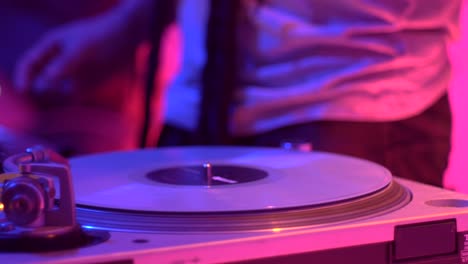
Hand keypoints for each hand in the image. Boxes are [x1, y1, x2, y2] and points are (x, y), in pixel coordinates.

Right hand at [14, 13, 138, 95]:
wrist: (127, 37)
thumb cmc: (101, 36)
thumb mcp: (81, 48)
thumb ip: (64, 63)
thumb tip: (46, 80)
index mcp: (51, 47)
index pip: (30, 63)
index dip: (24, 77)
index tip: (24, 91)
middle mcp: (60, 61)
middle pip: (42, 80)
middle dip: (42, 91)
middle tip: (48, 99)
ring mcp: (73, 73)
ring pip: (58, 90)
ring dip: (59, 98)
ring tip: (65, 102)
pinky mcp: (88, 83)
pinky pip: (76, 95)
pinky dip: (75, 100)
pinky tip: (79, 103)